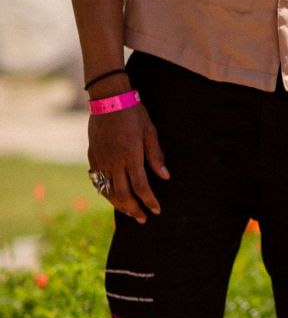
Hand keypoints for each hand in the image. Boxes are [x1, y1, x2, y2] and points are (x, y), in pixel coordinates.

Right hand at [88, 102, 168, 222]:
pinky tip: (113, 197)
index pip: (141, 187)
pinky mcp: (92, 157)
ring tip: (130, 212)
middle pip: (123, 195)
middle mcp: (114, 162)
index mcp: (131, 156)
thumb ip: (156, 156)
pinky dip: (106, 193)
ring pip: (108, 191)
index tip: (156, 210)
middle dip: (134, 210)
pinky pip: (97, 181)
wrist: (108, 99)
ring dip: (119, 205)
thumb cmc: (134, 113)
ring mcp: (101, 160)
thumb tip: (165, 176)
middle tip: (143, 219)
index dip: (149, 201)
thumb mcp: (150, 131)